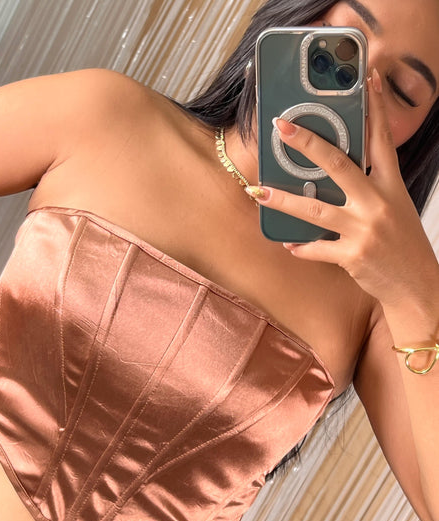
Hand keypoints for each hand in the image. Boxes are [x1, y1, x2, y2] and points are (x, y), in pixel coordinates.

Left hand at [248, 68, 438, 307]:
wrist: (417, 285)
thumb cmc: (402, 244)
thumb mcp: (394, 208)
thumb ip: (369, 189)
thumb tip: (331, 175)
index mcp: (391, 186)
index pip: (382, 140)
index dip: (374, 108)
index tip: (364, 80)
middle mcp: (378, 203)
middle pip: (338, 164)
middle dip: (306, 143)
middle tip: (282, 127)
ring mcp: (364, 230)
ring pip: (315, 209)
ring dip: (283, 200)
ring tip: (258, 192)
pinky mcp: (353, 256)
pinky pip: (317, 248)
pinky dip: (300, 247)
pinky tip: (287, 243)